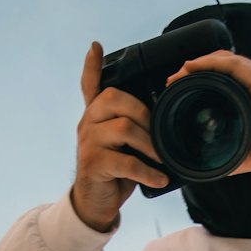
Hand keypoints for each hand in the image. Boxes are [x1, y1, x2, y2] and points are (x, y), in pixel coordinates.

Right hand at [72, 42, 170, 229]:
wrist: (95, 203)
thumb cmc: (114, 171)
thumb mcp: (121, 144)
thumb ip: (131, 126)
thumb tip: (163, 118)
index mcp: (95, 115)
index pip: (90, 85)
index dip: (92, 66)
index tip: (96, 46)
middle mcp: (87, 123)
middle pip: (115, 99)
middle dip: (144, 113)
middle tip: (160, 133)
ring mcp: (88, 143)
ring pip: (124, 129)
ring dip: (150, 144)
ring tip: (162, 159)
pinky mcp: (93, 164)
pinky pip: (126, 162)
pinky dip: (148, 171)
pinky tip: (160, 178)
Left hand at [165, 51, 250, 178]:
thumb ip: (236, 156)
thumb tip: (215, 166)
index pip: (228, 79)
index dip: (204, 80)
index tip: (182, 90)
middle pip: (222, 66)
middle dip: (196, 70)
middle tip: (174, 81)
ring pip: (225, 61)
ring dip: (199, 64)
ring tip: (179, 74)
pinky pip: (234, 66)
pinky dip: (211, 64)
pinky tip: (193, 67)